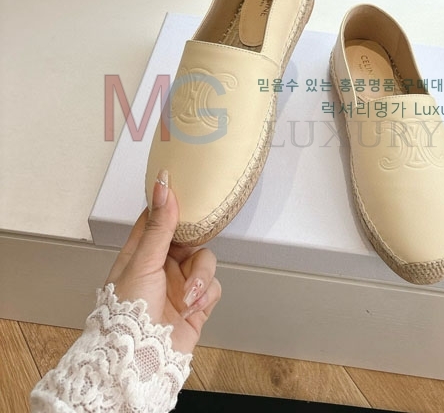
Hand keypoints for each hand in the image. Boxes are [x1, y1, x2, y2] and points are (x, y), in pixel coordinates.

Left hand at [105, 169, 220, 354]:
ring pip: (205, 260)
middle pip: (189, 238)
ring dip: (200, 276)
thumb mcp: (143, 261)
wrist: (140, 359)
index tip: (186, 190)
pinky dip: (205, 294)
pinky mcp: (196, 302)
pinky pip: (213, 286)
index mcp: (141, 252)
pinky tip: (191, 306)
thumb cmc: (127, 312)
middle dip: (195, 243)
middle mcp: (162, 265)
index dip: (172, 205)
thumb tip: (163, 186)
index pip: (159, 219)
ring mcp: (180, 283)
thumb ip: (160, 224)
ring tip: (188, 294)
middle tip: (192, 245)